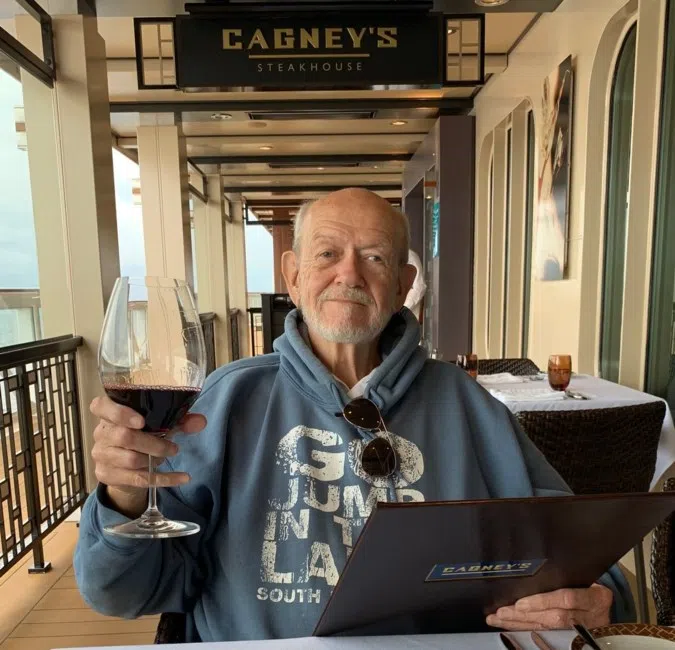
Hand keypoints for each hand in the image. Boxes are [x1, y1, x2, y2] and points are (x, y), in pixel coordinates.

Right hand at [90, 395, 206, 516]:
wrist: (126, 466)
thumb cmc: (142, 435)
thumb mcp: (160, 423)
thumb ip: (180, 420)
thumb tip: (201, 421)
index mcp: (109, 413)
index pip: (100, 406)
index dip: (119, 413)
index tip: (141, 421)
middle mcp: (101, 433)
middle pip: (124, 437)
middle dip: (154, 443)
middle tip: (173, 448)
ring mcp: (101, 455)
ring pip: (130, 459)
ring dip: (155, 460)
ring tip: (166, 457)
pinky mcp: (106, 475)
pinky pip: (137, 479)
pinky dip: (164, 479)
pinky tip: (182, 477)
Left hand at [486, 584, 612, 630]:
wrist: (606, 604)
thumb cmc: (590, 583)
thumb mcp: (584, 575)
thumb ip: (565, 574)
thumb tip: (534, 567)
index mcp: (596, 597)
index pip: (566, 598)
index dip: (542, 601)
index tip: (520, 602)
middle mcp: (591, 616)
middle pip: (554, 618)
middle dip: (524, 616)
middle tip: (501, 612)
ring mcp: (583, 629)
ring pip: (548, 628)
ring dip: (520, 624)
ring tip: (499, 619)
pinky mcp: (574, 637)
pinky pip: (547, 634)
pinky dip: (526, 629)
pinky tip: (510, 626)